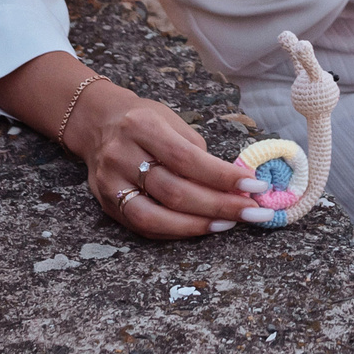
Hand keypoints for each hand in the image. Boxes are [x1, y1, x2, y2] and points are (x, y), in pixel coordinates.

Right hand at [66, 84, 255, 239]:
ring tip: (229, 224)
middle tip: (253, 211)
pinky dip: (176, 232)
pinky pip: (144, 227)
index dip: (223, 177)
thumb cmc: (145, 121)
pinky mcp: (106, 205)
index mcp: (141, 127)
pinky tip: (201, 228)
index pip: (187, 159)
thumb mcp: (172, 121)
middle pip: (174, 191)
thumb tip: (233, 184)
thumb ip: (198, 153)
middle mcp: (121, 156)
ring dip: (198, 225)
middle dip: (219, 205)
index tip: (255, 185)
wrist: (98, 124)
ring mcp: (110, 184)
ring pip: (155, 217)